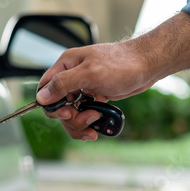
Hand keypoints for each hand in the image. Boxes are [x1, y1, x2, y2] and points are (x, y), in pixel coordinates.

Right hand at [36, 41, 153, 140]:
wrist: (147, 65)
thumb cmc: (122, 63)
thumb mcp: (90, 73)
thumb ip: (64, 84)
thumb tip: (42, 97)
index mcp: (66, 65)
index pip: (45, 89)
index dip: (52, 106)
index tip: (67, 113)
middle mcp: (72, 76)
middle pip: (58, 107)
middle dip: (71, 118)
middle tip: (88, 118)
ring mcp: (84, 88)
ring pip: (71, 114)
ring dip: (81, 123)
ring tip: (96, 122)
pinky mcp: (95, 97)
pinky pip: (84, 114)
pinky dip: (89, 123)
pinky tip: (97, 126)